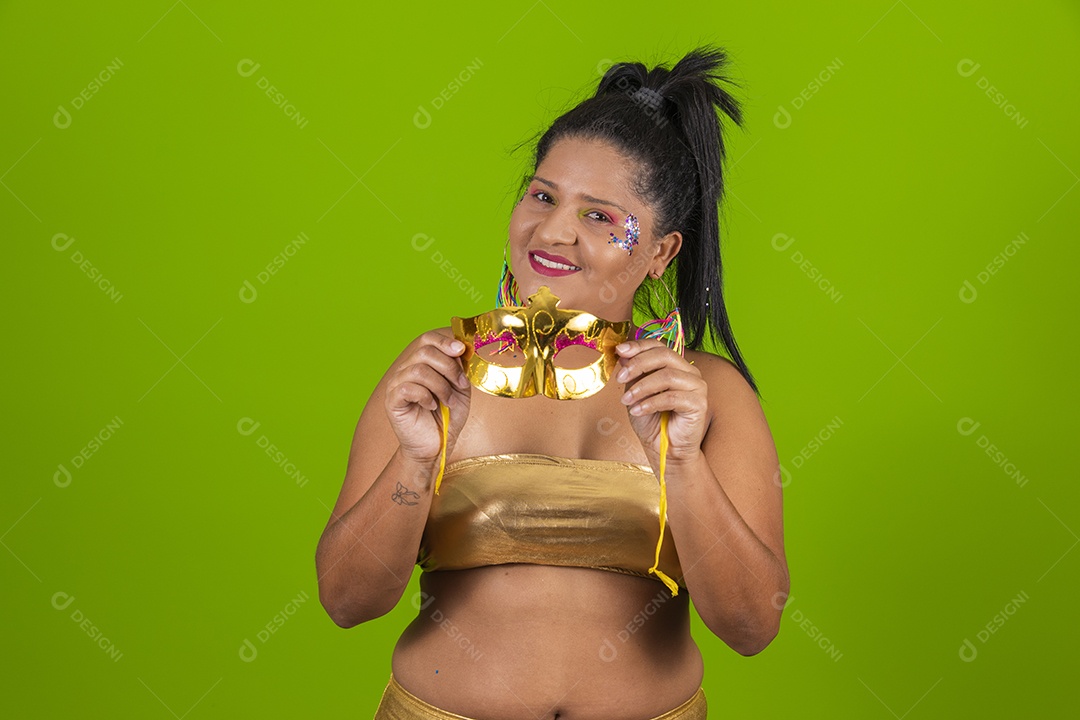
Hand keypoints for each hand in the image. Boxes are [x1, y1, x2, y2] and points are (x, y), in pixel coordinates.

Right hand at [384, 331, 471, 464]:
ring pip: (419, 370)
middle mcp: (406, 370)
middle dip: (449, 366)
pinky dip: (426, 396)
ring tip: (449, 401)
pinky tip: (432, 406)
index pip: (427, 339)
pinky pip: (408, 388)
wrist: (436, 446)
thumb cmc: (447, 417)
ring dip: (441, 385)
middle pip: (425, 351)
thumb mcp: (460, 389)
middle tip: (460, 384)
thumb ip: (460, 368)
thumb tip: (462, 349)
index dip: (444, 341)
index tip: (460, 349)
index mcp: (421, 364)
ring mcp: (397, 384)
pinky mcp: (392, 400)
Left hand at [615, 338, 707, 467]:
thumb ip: (633, 373)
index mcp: (675, 366)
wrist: (664, 449)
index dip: (638, 346)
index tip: (619, 350)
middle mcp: (689, 372)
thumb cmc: (652, 421)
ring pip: (667, 376)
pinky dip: (650, 403)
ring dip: (642, 387)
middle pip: (664, 355)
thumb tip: (623, 353)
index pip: (658, 346)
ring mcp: (697, 386)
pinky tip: (637, 411)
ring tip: (626, 401)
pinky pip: (671, 397)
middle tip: (620, 378)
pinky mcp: (699, 403)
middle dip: (638, 364)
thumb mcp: (636, 393)